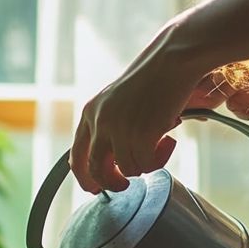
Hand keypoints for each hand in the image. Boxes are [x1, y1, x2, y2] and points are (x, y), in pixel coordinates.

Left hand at [70, 25, 248, 193]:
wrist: (172, 59)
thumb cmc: (151, 79)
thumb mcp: (118, 102)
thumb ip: (110, 128)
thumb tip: (113, 165)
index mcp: (90, 113)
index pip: (76, 156)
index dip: (84, 177)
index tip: (95, 188)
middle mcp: (99, 122)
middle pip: (96, 170)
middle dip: (112, 183)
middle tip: (125, 186)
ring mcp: (119, 129)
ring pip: (128, 170)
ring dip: (147, 164)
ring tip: (162, 145)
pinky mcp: (141, 134)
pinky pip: (147, 164)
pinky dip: (160, 158)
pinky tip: (170, 141)